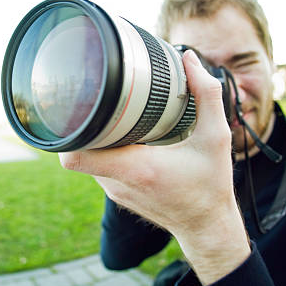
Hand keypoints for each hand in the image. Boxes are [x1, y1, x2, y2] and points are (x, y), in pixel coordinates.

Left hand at [59, 50, 249, 284]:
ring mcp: (114, 191)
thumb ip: (207, 94)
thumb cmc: (211, 183)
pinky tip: (126, 139)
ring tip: (117, 120)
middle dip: (86, 125)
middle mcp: (117, 182)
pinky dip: (107, 152)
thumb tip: (190, 58)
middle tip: (101, 103)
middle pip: (79, 149)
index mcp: (135, 168)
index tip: (79, 107)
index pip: (75, 157)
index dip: (68, 132)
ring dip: (98, 138)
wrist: (207, 226)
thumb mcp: (217, 137)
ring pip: (89, 157)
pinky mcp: (117, 194)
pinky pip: (99, 168)